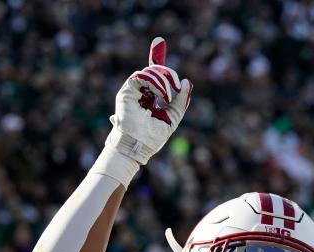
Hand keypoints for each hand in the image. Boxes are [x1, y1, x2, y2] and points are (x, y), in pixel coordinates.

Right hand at [105, 37, 192, 164]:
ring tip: (169, 96)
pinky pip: (143, 76)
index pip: (154, 75)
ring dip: (164, 81)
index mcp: (148, 98)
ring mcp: (132, 91)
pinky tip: (163, 94)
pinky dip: (156, 82)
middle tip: (176, 84)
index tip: (159, 42)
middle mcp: (139, 92)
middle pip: (152, 70)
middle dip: (167, 73)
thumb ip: (180, 101)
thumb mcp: (172, 117)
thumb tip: (187, 82)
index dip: (157, 58)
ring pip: (150, 72)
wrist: (137, 148)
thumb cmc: (152, 138)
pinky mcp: (126, 91)